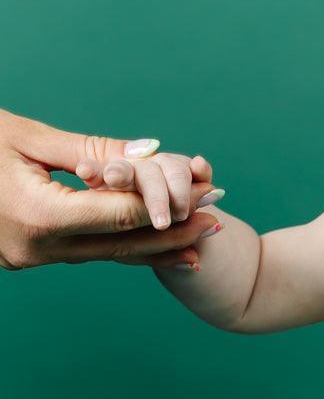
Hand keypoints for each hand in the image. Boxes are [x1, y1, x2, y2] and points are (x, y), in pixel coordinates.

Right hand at [0, 109, 223, 270]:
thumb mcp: (28, 138)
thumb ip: (91, 151)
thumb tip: (150, 154)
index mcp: (37, 217)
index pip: (120, 214)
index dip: (169, 205)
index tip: (206, 192)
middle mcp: (36, 249)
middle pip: (122, 243)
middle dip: (174, 233)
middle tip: (220, 221)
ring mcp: (31, 259)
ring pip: (107, 254)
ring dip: (155, 245)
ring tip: (202, 239)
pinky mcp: (29, 257)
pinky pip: (87, 253)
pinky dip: (122, 247)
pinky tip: (159, 252)